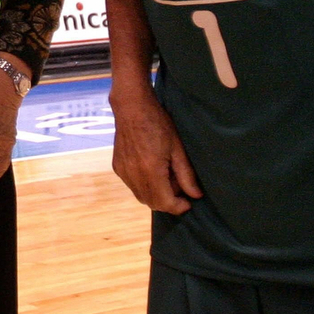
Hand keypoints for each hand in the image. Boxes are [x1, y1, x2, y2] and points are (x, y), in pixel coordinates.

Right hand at [109, 87, 202, 214]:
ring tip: (166, 176)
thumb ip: (186, 174)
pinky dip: (145, 186)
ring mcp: (123, 172)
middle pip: (153, 204)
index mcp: (151, 170)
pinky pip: (133, 186)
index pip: (165, 203)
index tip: (189, 202)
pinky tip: (151, 169)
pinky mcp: (117, 167)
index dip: (179, 207)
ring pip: (142, 197)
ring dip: (156, 195)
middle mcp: (134, 175)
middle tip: (179, 187)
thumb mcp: (177, 148)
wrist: (132, 107)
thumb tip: (196, 195)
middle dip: (169, 202)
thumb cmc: (158, 123)